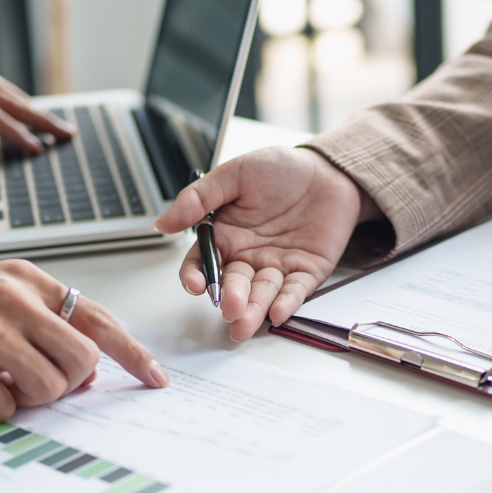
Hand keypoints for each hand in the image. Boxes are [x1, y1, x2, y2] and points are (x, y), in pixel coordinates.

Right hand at [0, 260, 170, 420]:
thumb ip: (46, 323)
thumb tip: (90, 368)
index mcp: (28, 281)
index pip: (98, 318)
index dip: (133, 353)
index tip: (155, 378)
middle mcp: (12, 298)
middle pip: (82, 361)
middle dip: (66, 384)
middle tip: (32, 382)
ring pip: (49, 387)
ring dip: (25, 398)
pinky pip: (4, 407)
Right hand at [154, 147, 381, 339]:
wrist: (329, 168)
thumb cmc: (281, 169)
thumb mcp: (234, 174)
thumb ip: (198, 199)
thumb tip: (163, 222)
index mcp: (226, 236)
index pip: (203, 264)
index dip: (196, 276)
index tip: (196, 285)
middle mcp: (248, 257)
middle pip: (233, 285)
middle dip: (230, 299)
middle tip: (229, 308)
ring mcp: (276, 267)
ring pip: (261, 293)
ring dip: (253, 309)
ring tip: (244, 323)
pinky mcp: (306, 272)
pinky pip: (295, 291)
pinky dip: (286, 303)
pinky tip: (278, 313)